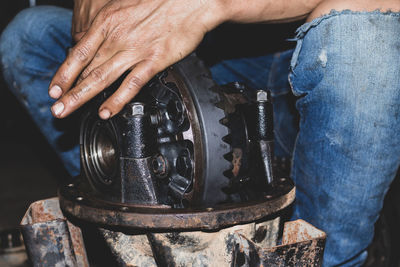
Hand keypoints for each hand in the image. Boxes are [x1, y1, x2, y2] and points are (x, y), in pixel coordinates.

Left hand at [49, 0, 224, 118]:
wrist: (189, 1)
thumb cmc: (160, 2)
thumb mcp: (125, 7)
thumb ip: (110, 26)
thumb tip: (99, 42)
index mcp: (107, 22)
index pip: (78, 52)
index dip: (64, 73)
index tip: (55, 88)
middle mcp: (117, 37)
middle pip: (86, 69)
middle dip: (68, 91)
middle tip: (56, 108)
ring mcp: (134, 50)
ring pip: (101, 78)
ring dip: (82, 97)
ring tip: (68, 111)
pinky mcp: (153, 61)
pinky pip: (131, 84)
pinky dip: (117, 100)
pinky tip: (106, 111)